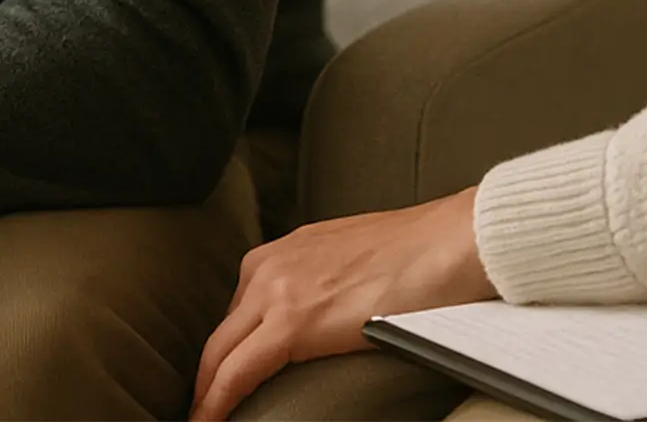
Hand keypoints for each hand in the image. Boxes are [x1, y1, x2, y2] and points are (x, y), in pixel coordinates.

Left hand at [190, 188, 495, 420]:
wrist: (446, 242)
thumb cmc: (414, 256)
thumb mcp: (347, 262)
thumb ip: (320, 284)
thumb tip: (319, 318)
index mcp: (281, 253)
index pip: (239, 314)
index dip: (227, 352)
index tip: (219, 381)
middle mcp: (268, 265)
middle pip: (223, 333)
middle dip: (208, 376)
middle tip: (201, 409)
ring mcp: (276, 289)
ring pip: (221, 353)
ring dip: (209, 391)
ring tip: (203, 420)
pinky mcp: (292, 320)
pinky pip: (238, 370)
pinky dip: (218, 399)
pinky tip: (209, 420)